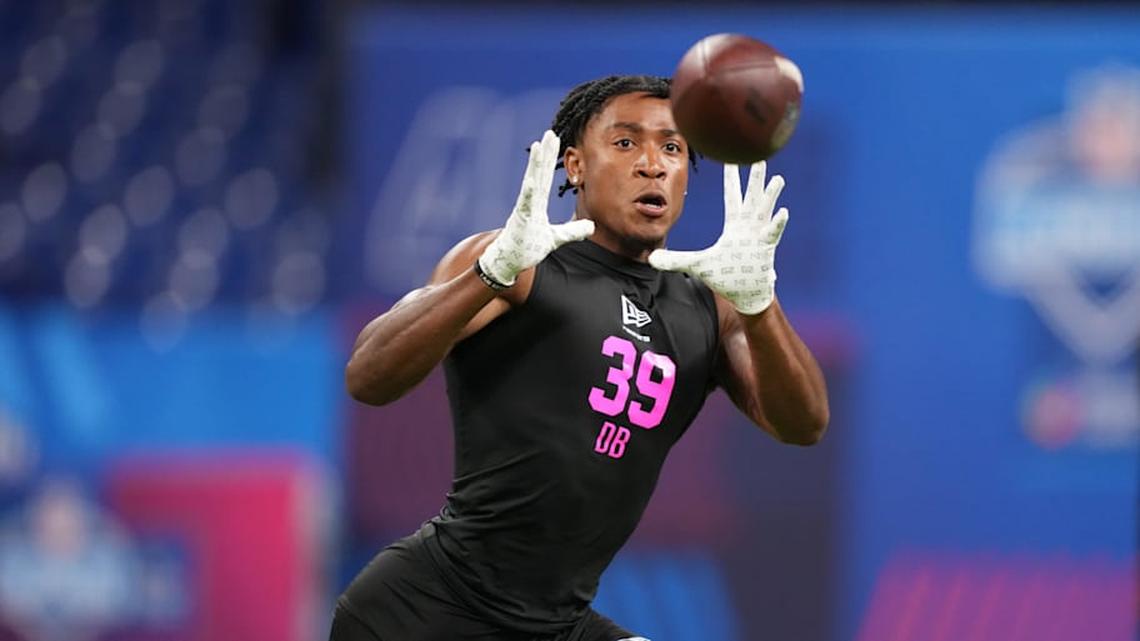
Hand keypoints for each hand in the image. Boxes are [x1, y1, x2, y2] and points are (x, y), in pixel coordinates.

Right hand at [477, 130, 594, 286]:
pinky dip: (529, 191)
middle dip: (544, 153)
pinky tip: (532, 179)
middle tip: (550, 132)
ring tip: (539, 146)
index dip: (550, 159)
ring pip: (531, 183)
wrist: (509, 262)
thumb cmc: (527, 248)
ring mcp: (523, 209)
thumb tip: (591, 226)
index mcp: (536, 203)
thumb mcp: (555, 239)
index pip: (545, 177)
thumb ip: (572, 231)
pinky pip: (525, 204)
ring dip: (535, 165)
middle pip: (539, 173)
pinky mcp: (519, 220)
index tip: (555, 140)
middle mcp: (529, 202)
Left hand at [648, 162, 788, 314]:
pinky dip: (776, 224)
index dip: (732, 179)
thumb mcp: (697, 265)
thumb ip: (675, 260)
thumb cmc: (727, 278)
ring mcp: (759, 238)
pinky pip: (772, 234)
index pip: (732, 198)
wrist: (747, 296)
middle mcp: (749, 228)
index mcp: (735, 227)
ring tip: (777, 179)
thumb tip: (651, 259)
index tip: (732, 160)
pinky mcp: (765, 250)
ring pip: (765, 211)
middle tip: (759, 156)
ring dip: (770, 196)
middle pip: (752, 198)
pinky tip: (782, 212)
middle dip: (755, 178)